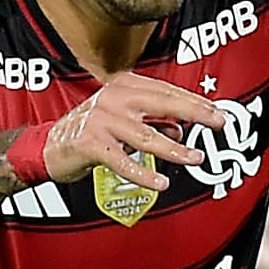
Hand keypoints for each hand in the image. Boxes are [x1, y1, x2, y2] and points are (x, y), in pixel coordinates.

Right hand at [41, 73, 229, 190]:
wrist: (49, 146)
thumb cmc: (91, 131)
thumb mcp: (125, 120)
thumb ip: (153, 121)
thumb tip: (181, 129)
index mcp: (125, 86)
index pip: (167, 91)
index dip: (195, 102)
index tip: (217, 112)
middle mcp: (114, 98)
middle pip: (162, 103)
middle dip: (195, 113)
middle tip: (219, 122)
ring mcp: (102, 119)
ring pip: (146, 136)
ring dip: (174, 149)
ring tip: (195, 158)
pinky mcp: (91, 143)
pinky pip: (122, 161)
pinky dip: (143, 173)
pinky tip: (160, 182)